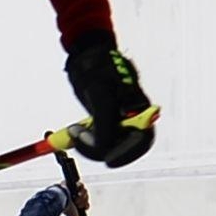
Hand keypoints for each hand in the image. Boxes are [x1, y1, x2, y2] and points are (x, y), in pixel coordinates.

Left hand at [64, 35, 156, 167]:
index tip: (107, 160)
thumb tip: (104, 148)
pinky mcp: (105, 122)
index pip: (141, 141)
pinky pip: (98, 139)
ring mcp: (118, 121)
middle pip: (123, 147)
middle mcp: (133, 119)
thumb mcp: (102, 94)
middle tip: (79, 140)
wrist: (86, 55)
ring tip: (74, 130)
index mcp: (141, 111)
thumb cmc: (100, 67)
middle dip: (101, 148)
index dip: (126, 153)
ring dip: (89, 143)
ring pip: (107, 145)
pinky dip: (86, 139)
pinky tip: (76, 129)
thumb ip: (106, 123)